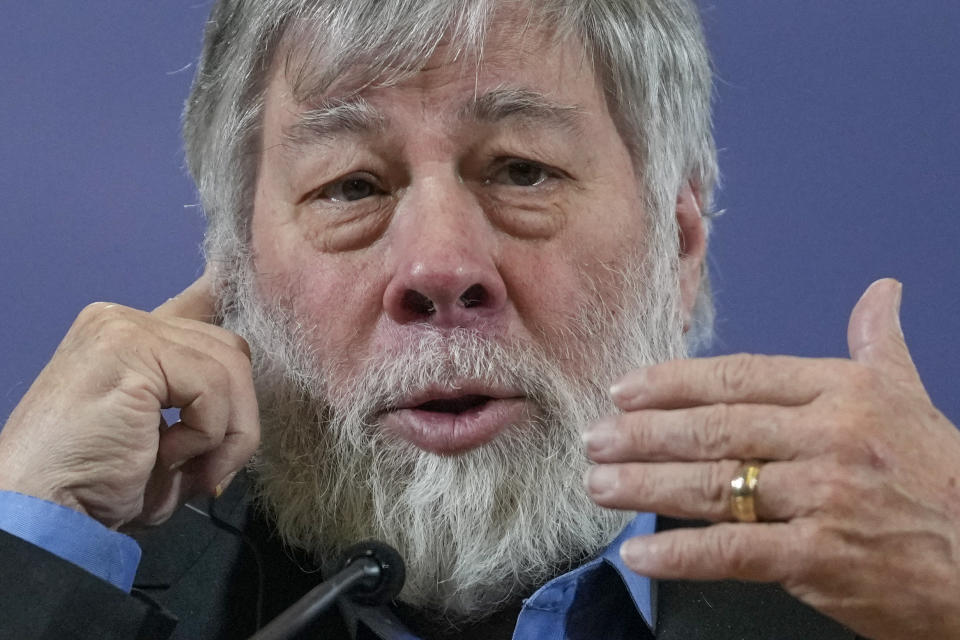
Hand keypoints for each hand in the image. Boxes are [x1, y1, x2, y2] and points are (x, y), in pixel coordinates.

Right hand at [0, 270, 259, 528]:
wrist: (42, 513)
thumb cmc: (99, 488)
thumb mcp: (167, 440)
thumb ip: (202, 404)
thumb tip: (248, 395)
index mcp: (127, 334)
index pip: (205, 311)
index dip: (233, 330)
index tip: (248, 347)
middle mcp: (123, 319)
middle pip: (230, 349)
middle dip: (238, 417)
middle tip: (210, 470)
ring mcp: (126, 327)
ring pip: (231, 367)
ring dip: (228, 434)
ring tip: (192, 472)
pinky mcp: (132, 347)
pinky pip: (213, 387)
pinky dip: (207, 435)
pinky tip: (168, 458)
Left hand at [584, 279, 959, 638]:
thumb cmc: (942, 479)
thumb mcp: (912, 398)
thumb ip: (880, 344)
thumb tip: (882, 291)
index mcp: (845, 392)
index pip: (741, 376)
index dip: (675, 382)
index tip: (625, 390)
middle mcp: (831, 437)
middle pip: (715, 428)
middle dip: (644, 433)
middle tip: (593, 438)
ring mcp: (825, 497)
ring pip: (713, 484)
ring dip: (644, 484)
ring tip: (598, 483)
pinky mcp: (821, 558)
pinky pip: (735, 550)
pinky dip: (681, 552)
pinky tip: (639, 552)